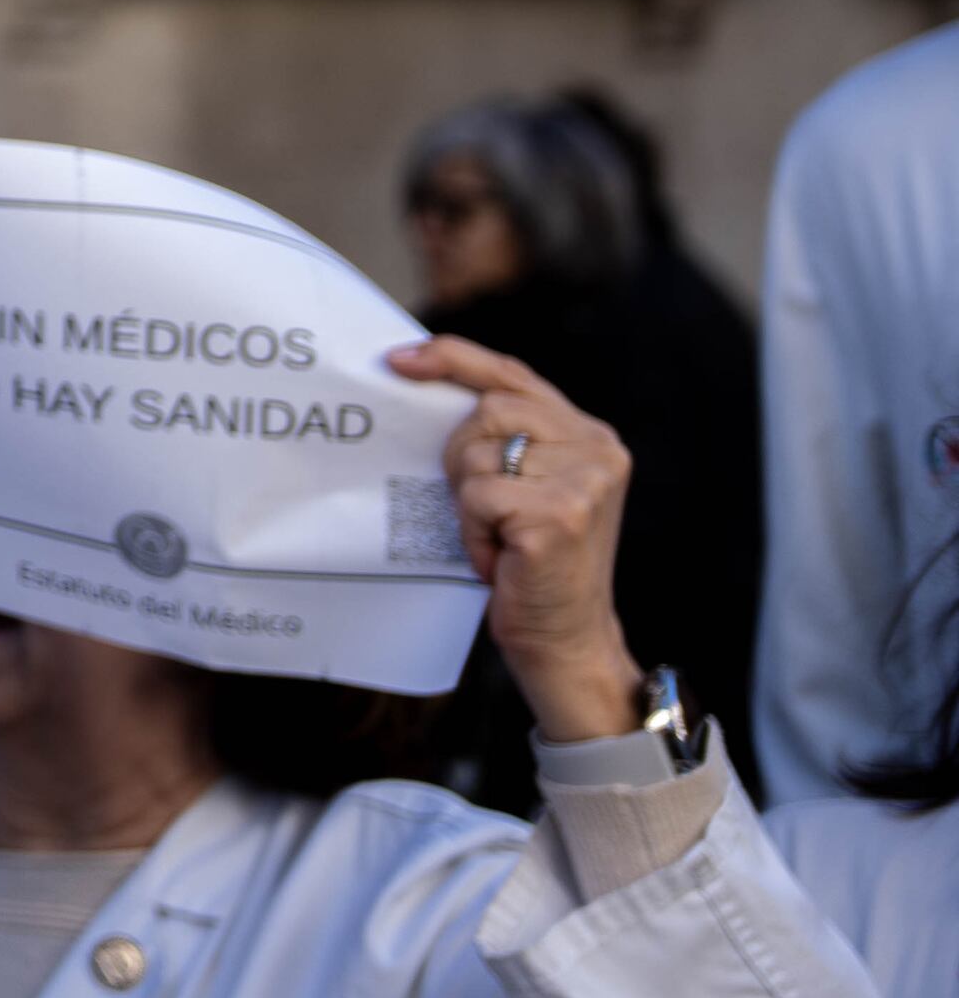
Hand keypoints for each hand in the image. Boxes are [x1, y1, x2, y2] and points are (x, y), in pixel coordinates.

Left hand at [387, 332, 639, 739]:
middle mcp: (598, 449)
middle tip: (477, 505)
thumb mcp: (527, 486)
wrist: (564, 638)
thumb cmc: (530, 561)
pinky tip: (499, 558)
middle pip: (487, 411)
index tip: (400, 359)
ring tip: (497, 537)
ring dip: (469, 501)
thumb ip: (505, 439)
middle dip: (461, 455)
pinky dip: (473, 530)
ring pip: (478, 455)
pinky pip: (478, 497)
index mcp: (590, 435)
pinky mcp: (558, 515)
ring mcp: (584, 481)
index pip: (512, 375)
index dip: (454, 359)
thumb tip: (422, 381)